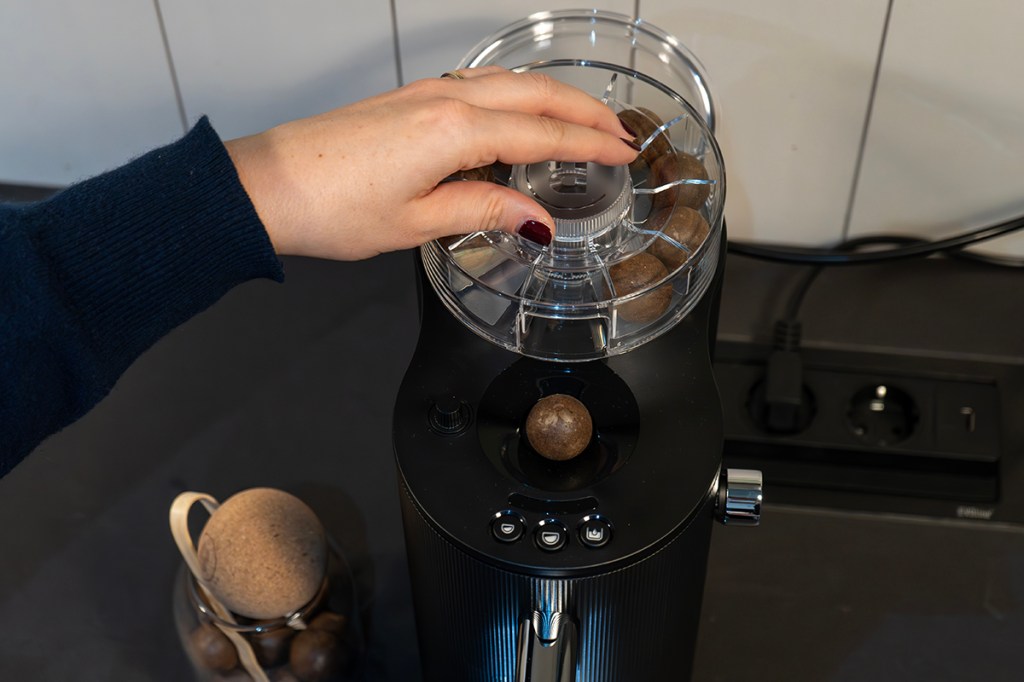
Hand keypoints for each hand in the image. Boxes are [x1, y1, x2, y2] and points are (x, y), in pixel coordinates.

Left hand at [225, 66, 638, 260]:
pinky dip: (517, 98)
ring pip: (509, 83)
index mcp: (455, 131)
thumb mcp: (416, 222)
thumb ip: (484, 210)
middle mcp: (446, 99)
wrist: (267, 185)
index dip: (589, 145)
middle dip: (584, 111)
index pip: (542, 134)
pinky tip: (521, 117)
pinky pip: (480, 87)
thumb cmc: (333, 208)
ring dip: (553, 99)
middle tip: (622, 132)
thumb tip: (538, 219)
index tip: (625, 154)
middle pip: (535, 94)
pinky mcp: (409, 99)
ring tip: (585, 121)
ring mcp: (426, 92)